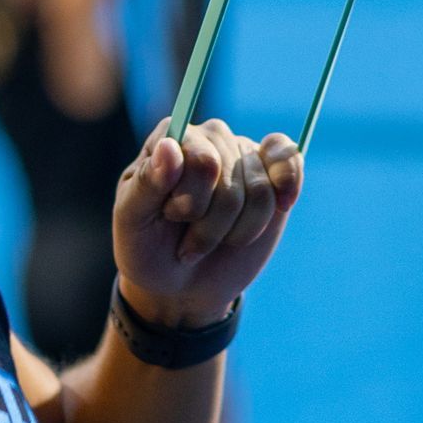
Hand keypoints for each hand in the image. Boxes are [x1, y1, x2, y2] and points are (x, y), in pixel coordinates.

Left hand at [113, 118, 302, 330]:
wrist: (180, 284)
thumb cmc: (148, 248)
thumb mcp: (132, 222)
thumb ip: (147, 183)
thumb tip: (169, 146)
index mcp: (168, 139)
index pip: (200, 159)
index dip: (190, 200)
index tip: (169, 218)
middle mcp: (207, 138)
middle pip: (229, 176)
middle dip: (210, 224)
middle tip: (187, 240)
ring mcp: (241, 154)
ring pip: (260, 190)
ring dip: (237, 231)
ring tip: (212, 241)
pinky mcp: (270, 174)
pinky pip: (290, 162)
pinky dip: (288, 185)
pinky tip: (283, 204)